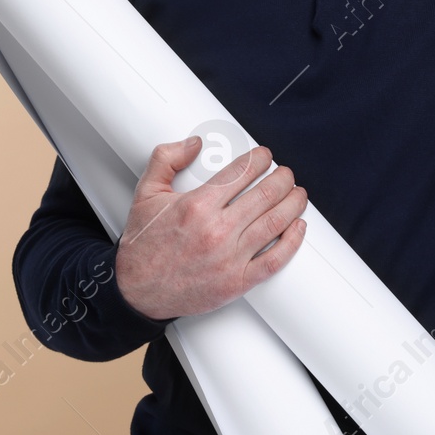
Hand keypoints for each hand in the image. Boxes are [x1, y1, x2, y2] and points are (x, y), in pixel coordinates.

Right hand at [114, 137, 308, 320]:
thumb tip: (195, 142)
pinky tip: (298, 227)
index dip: (260, 159)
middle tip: (286, 173)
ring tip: (298, 194)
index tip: (265, 156)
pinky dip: (292, 242)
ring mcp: (229, 258)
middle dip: (283, 178)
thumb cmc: (143, 245)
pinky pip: (274, 260)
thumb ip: (166, 159)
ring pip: (275, 223)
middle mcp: (216, 231)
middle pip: (265, 194)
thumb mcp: (146, 194)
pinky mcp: (237, 282)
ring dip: (294, 203)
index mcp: (196, 206)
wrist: (135, 291)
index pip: (241, 172)